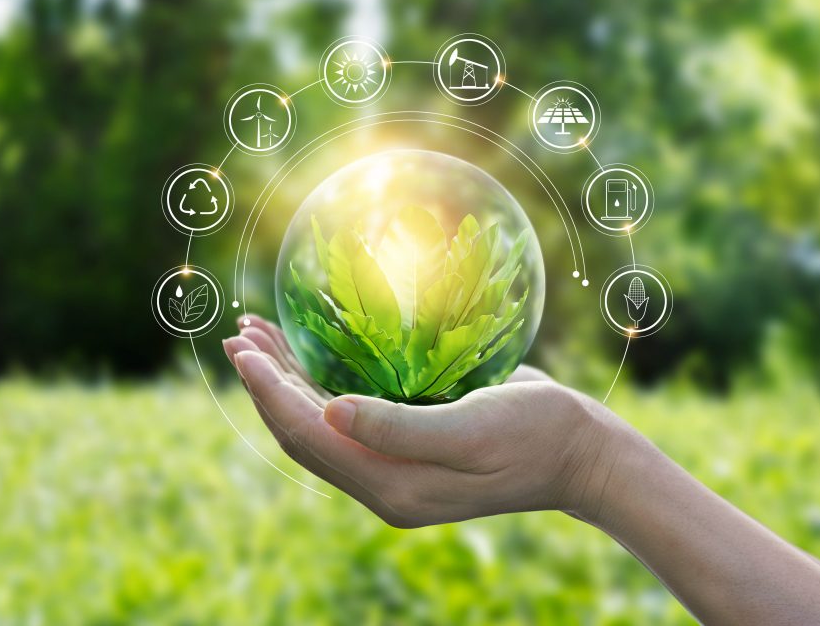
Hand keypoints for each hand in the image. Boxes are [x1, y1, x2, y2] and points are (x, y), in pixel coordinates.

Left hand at [223, 315, 626, 527]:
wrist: (579, 453)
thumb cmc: (535, 434)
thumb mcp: (472, 429)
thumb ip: (398, 427)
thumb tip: (328, 413)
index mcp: (393, 485)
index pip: (309, 436)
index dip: (270, 392)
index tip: (244, 349)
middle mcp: (385, 482)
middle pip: (304, 432)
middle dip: (267, 384)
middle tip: (239, 333)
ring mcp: (395, 467)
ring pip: (320, 424)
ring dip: (287, 381)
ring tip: (259, 335)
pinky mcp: (409, 446)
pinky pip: (348, 418)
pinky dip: (321, 385)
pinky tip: (311, 353)